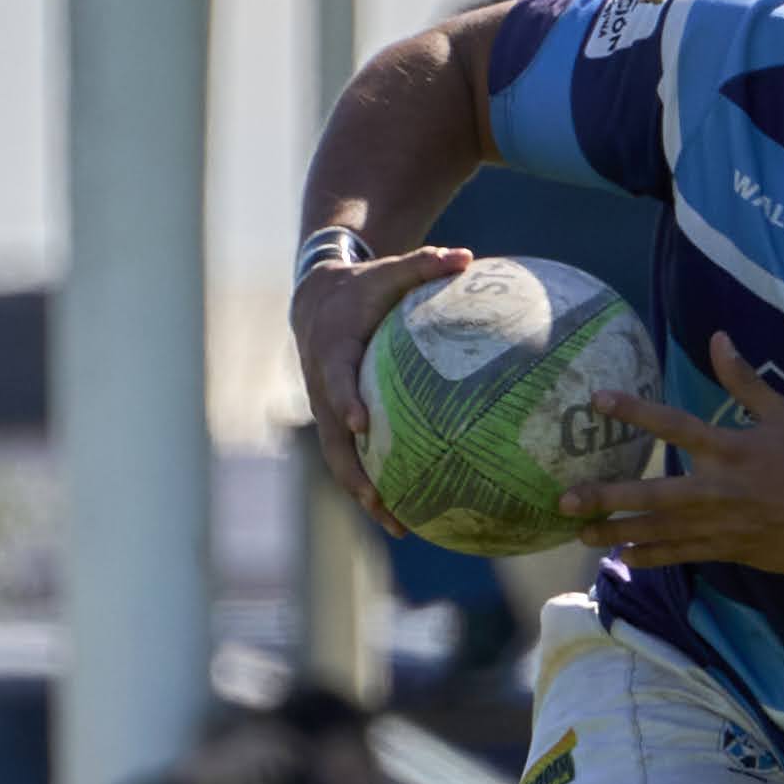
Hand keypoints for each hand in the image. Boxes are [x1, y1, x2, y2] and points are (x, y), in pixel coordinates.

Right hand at [292, 240, 471, 529]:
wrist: (316, 300)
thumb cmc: (362, 286)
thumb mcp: (389, 270)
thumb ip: (425, 265)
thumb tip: (467, 257)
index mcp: (332, 351)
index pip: (335, 381)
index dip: (346, 403)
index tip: (363, 424)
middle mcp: (322, 387)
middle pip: (333, 440)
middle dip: (354, 474)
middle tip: (382, 501)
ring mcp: (326, 410)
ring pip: (339, 460)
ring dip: (364, 495)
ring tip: (400, 526)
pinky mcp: (335, 421)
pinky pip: (351, 459)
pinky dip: (372, 486)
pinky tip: (408, 511)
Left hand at [564, 331, 783, 574]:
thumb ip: (745, 380)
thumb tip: (719, 338)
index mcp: (729, 450)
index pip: (673, 425)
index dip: (635, 411)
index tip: (598, 400)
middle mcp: (715, 490)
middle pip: (650, 495)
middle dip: (605, 498)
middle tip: (564, 500)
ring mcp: (716, 525)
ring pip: (656, 532)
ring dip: (615, 533)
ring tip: (578, 534)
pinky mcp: (723, 550)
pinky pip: (677, 555)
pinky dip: (648, 557)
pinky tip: (621, 558)